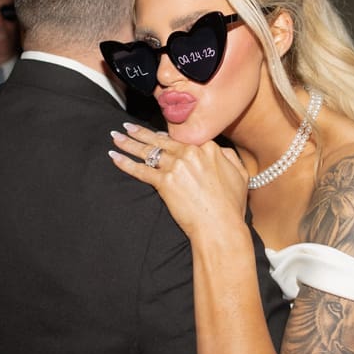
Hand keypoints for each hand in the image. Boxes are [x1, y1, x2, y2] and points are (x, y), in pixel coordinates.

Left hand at [108, 123, 248, 240]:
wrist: (220, 226)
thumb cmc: (231, 206)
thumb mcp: (240, 175)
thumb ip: (229, 157)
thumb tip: (218, 150)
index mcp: (208, 148)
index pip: (182, 138)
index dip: (166, 136)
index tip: (155, 134)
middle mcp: (190, 153)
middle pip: (160, 140)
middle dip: (141, 132)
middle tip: (127, 127)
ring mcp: (176, 166)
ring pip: (148, 151)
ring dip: (129, 143)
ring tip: (115, 136)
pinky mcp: (164, 182)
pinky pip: (140, 169)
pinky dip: (125, 163)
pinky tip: (114, 156)